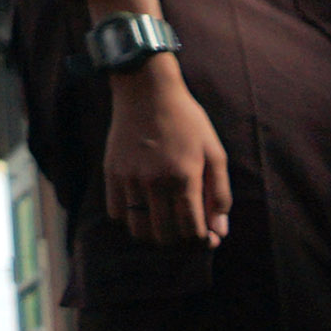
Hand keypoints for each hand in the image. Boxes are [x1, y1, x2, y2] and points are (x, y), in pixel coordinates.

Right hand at [103, 54, 229, 245]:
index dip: (203, 240)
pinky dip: (129, 218)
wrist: (146, 90)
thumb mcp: (214, 153)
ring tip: (163, 224)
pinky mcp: (111, 171)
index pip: (192, 229)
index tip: (207, 236)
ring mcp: (129, 178)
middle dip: (179, 240)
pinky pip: (115, 211)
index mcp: (184, 178)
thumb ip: (219, 194)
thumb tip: (220, 231)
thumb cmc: (187, 121)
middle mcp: (154, 182)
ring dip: (153, 233)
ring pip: (138, 228)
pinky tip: (141, 208)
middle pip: (164, 234)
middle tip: (186, 230)